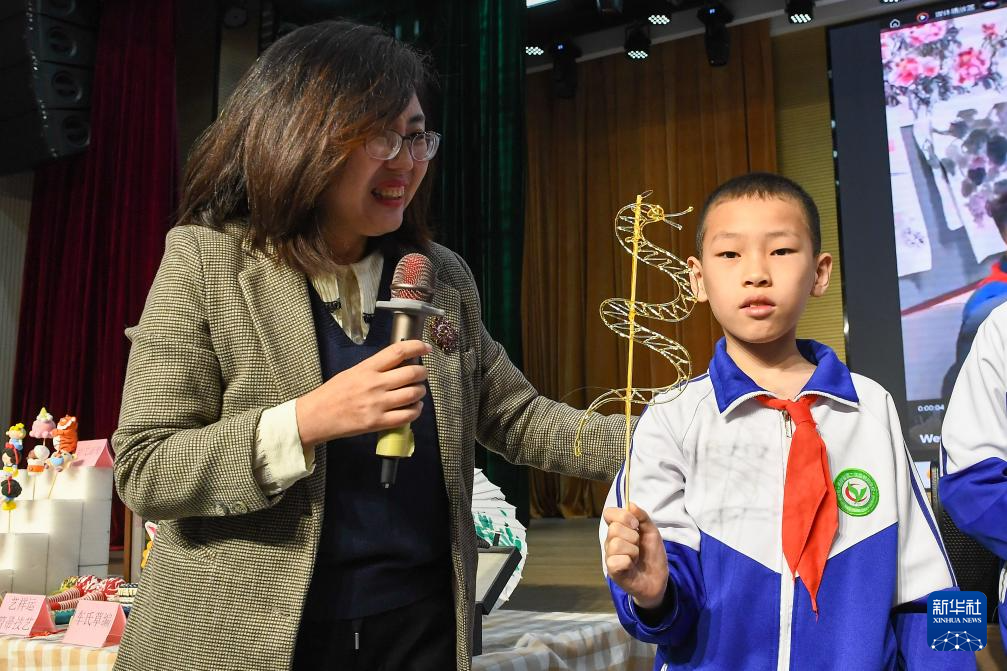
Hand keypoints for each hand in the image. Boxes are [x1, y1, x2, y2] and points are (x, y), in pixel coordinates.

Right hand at [295, 340, 430, 446]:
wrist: (316, 416)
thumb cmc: (333, 394)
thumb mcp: (352, 372)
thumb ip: (375, 368)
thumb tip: (399, 364)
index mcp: (367, 368)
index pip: (398, 351)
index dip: (417, 347)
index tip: (426, 348)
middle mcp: (375, 384)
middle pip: (412, 373)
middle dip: (422, 372)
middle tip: (422, 374)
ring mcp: (377, 404)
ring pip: (413, 394)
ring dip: (421, 392)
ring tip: (418, 391)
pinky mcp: (378, 422)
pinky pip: (407, 416)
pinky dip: (416, 410)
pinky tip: (414, 407)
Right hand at [603, 503, 667, 609]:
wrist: (658, 580)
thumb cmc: (652, 555)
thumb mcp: (651, 532)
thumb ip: (642, 517)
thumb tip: (630, 504)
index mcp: (618, 530)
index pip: (609, 513)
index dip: (622, 516)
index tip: (635, 524)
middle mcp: (610, 541)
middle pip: (614, 528)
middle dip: (633, 536)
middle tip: (638, 545)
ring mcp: (610, 556)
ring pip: (616, 544)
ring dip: (633, 551)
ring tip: (636, 557)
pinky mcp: (612, 571)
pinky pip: (617, 560)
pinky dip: (629, 562)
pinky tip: (632, 566)